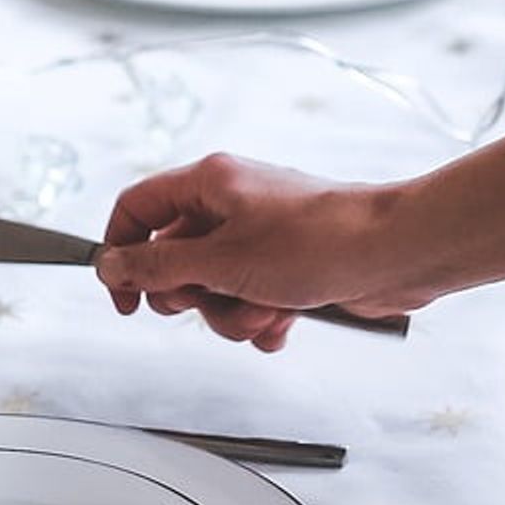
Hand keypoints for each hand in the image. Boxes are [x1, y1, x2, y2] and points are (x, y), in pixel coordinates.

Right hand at [95, 154, 436, 351]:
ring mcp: (261, 239)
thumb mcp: (220, 261)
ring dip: (232, 314)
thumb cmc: (318, 241)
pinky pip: (251, 302)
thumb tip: (111, 265)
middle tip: (211, 298)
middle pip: (174, 260)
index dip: (122, 254)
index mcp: (209, 183)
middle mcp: (232, 206)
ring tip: (265, 310)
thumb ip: (157, 267)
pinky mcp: (288, 268)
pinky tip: (286, 320)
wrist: (394, 255)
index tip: (125, 299)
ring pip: (214, 291)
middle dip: (191, 297)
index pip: (137, 209)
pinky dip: (262, 319)